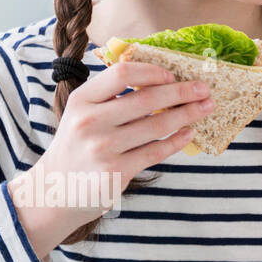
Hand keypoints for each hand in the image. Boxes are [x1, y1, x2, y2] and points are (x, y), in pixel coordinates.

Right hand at [10, 62, 213, 255]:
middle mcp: (91, 121)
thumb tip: (157, 79)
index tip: (173, 74)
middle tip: (204, 89)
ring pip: (157, 126)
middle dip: (181, 92)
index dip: (152, 71)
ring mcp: (104, 148)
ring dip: (187, 114)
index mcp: (82, 100)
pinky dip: (177, 141)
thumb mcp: (82, 114)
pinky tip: (189, 133)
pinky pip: (156, 152)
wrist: (56, 190)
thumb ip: (110, 97)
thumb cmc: (77, 147)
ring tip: (205, 108)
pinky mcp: (117, 172)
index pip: (122, 73)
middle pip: (146, 99)